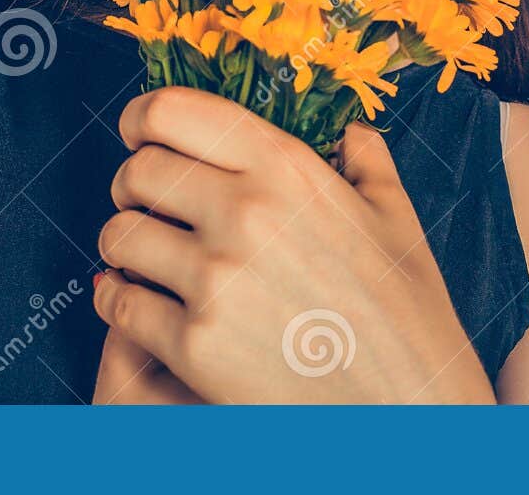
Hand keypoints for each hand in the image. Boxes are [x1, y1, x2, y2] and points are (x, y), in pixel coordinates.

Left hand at [93, 86, 495, 403]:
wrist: (411, 416)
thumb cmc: (408, 321)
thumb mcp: (398, 225)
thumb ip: (368, 167)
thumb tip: (353, 135)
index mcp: (287, 169)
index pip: (174, 111)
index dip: (142, 118)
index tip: (138, 132)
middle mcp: (245, 211)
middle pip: (138, 172)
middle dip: (131, 187)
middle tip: (143, 205)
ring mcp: (216, 278)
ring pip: (119, 236)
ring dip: (124, 246)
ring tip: (144, 258)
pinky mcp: (194, 343)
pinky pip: (120, 302)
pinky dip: (118, 301)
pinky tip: (138, 304)